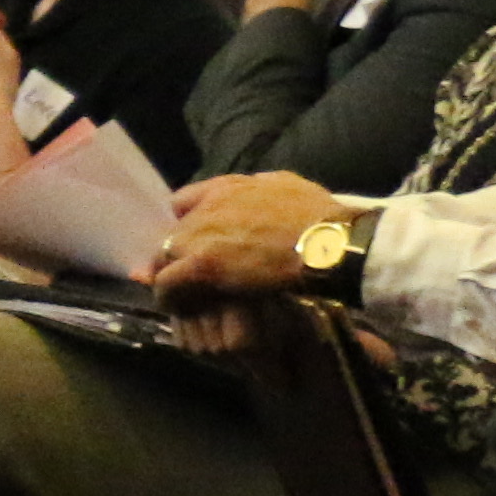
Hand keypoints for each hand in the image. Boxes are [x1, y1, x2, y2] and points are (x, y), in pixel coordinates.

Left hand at [152, 171, 346, 306]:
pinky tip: (183, 309)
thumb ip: (262, 186)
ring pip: (165, 258)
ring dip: (174, 276)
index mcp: (226, 187)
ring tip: (188, 296)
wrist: (330, 244)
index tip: (199, 241)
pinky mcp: (200, 266)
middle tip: (196, 276)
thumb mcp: (290, 186)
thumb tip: (254, 187)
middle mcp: (204, 209)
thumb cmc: (322, 217)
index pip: (183, 202)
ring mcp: (199, 237)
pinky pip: (168, 284)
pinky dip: (171, 297)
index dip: (188, 223)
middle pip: (173, 234)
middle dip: (181, 255)